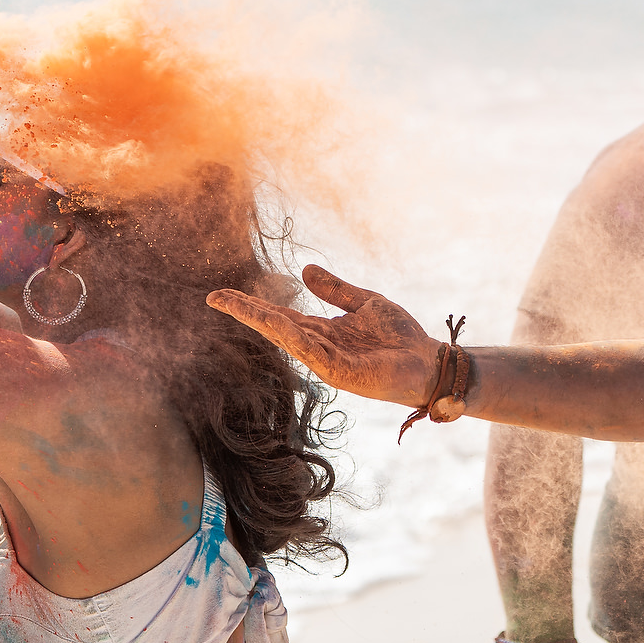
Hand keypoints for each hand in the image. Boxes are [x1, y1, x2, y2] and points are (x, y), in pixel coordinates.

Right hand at [207, 264, 442, 406]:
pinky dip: (289, 336)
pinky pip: (309, 351)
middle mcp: (316, 347)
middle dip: (243, 311)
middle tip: (214, 297)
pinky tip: (273, 322)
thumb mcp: (366, 303)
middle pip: (272, 326)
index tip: (223, 294)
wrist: (429, 362)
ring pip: (283, 337)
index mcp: (320, 332)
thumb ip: (336, 290)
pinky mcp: (339, 372)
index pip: (278, 316)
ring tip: (232, 304)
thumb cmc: (401, 338)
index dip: (251, 304)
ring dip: (257, 320)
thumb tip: (305, 270)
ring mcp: (324, 361)